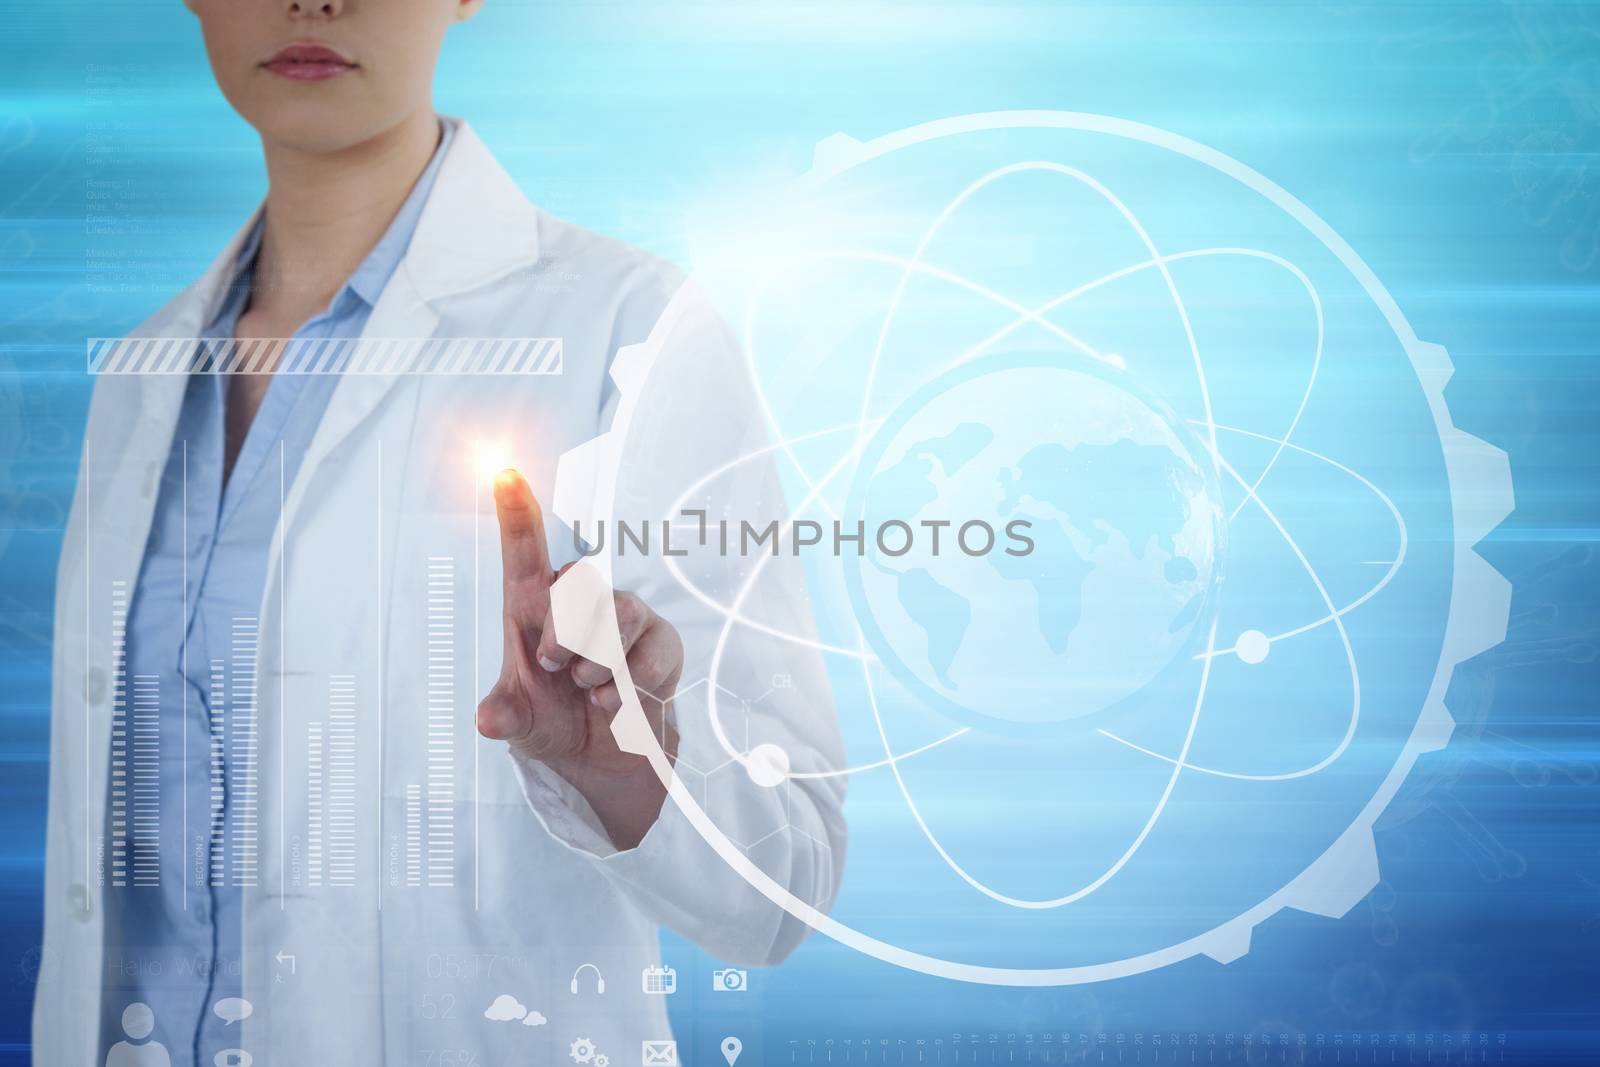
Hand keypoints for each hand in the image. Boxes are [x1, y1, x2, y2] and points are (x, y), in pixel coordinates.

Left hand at [476, 469, 681, 843]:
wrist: (601, 758)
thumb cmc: (553, 720)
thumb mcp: (520, 723)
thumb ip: (505, 715)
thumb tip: (489, 720)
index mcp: (534, 608)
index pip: (524, 552)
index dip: (516, 512)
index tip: (504, 473)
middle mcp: (581, 601)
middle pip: (576, 582)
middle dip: (565, 633)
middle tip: (559, 668)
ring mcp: (624, 617)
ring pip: (619, 612)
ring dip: (599, 661)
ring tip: (590, 688)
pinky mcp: (660, 642)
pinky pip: (653, 649)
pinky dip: (631, 685)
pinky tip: (617, 702)